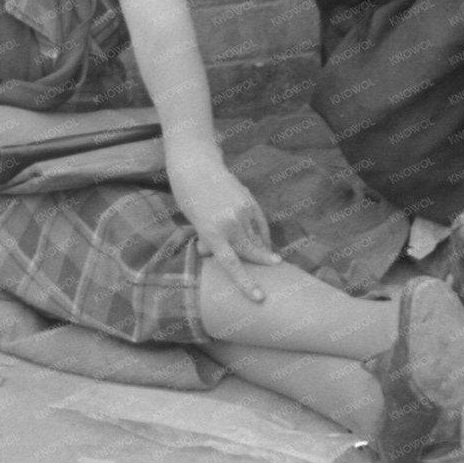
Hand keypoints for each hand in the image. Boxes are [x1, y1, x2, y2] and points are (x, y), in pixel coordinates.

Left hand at [169, 158, 279, 302]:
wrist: (196, 164)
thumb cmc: (188, 195)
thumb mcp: (192, 220)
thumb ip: (204, 238)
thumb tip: (208, 254)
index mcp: (211, 232)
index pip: (231, 264)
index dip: (245, 283)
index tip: (259, 297)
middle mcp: (228, 223)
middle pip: (250, 251)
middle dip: (262, 262)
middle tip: (275, 268)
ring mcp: (241, 211)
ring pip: (256, 238)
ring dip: (261, 249)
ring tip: (268, 258)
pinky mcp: (249, 201)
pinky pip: (260, 224)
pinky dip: (262, 234)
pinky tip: (264, 242)